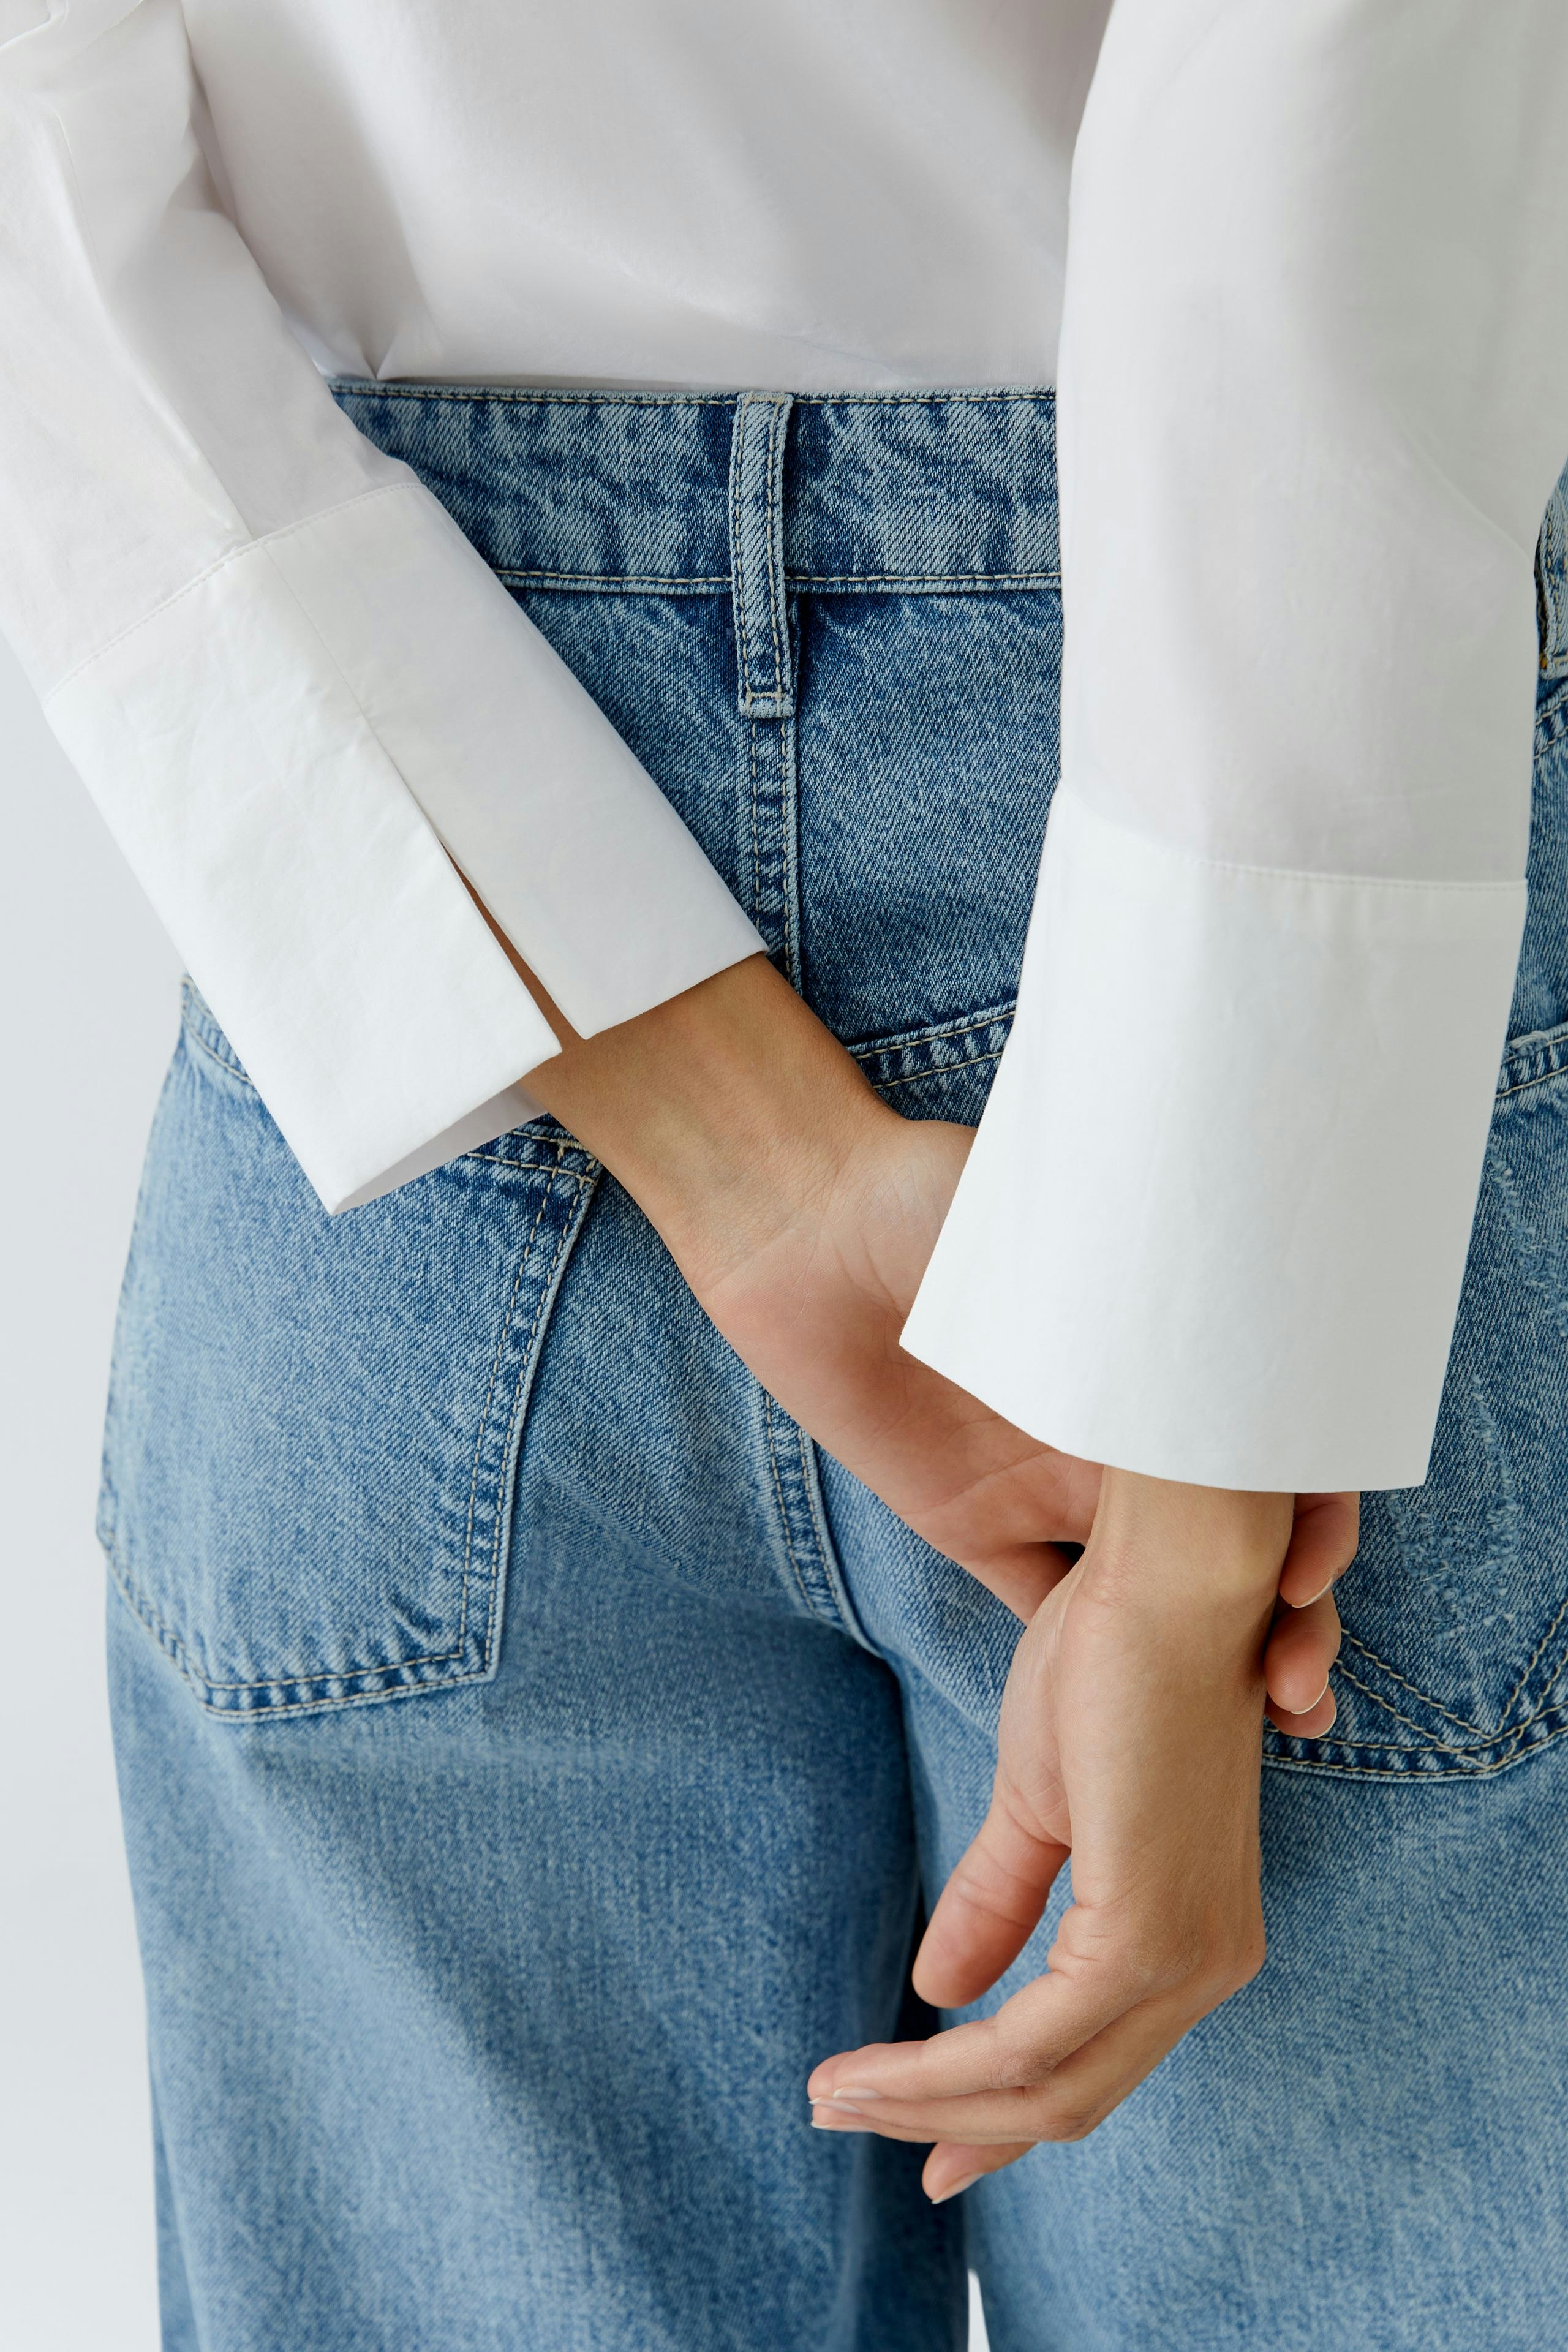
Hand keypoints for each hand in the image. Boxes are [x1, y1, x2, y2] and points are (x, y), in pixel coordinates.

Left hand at [513, 953, 1351, 1697]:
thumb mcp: (1058, 1231)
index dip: (1313, 1511)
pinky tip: (1124, 1719)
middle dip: (1282, 1611)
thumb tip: (1216, 1321)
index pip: (1270, 1451)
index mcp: (1159, 1360)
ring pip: (1152, 1590)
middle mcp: (1123, 1432)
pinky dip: (1081, 1668)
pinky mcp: (974, 1524)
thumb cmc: (937, 1198)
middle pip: (1231, 1539)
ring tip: (1240, 1714)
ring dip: (1203, 1655)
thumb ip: (1133, 1291)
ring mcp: (1051, 1483)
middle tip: (1297, 1678)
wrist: (806, 1225)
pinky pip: (1042, 1608)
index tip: (1308, 1563)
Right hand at [807, 1471, 1287, 2196]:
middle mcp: (1207, 1966)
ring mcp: (1184, 1958)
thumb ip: (999, 1897)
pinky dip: (942, 2067)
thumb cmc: (1116, 1664)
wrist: (1166, 1586)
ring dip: (924, 2103)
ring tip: (831, 2097)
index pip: (1088, 2066)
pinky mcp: (1146, 1936)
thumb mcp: (1038, 1798)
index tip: (925, 2153)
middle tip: (841, 2120)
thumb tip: (936, 1987)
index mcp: (1191, 1935)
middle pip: (1066, 2099)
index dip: (994, 2116)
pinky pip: (1030, 2041)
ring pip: (1043, 2086)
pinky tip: (875, 2067)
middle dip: (945, 2122)